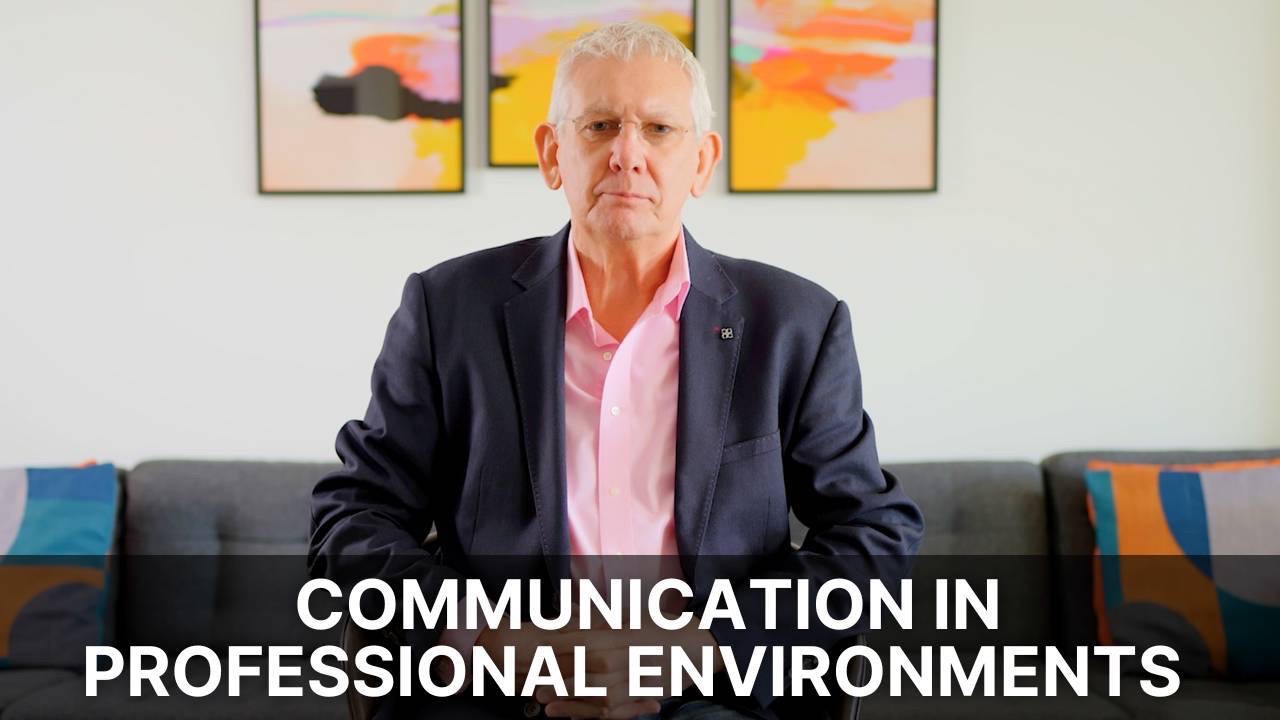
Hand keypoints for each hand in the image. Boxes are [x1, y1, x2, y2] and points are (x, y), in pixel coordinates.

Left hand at [535, 617, 721, 717]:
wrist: (700, 646)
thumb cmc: (664, 627)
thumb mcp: (633, 615)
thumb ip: (601, 617)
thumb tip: (571, 609)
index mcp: (625, 633)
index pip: (586, 640)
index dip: (559, 647)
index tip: (538, 651)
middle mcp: (629, 656)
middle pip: (587, 667)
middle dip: (558, 676)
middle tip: (533, 682)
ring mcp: (638, 678)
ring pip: (598, 692)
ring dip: (569, 698)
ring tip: (545, 702)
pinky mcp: (645, 696)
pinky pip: (615, 708)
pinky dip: (592, 714)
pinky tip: (573, 716)